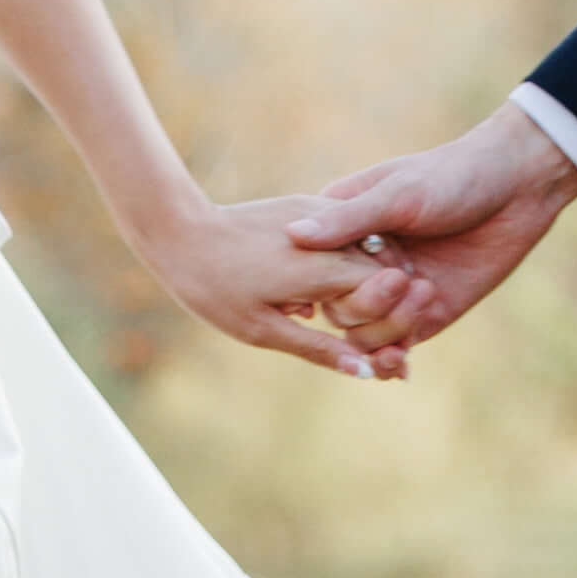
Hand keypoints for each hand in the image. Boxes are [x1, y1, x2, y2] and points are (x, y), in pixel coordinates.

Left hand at [136, 192, 409, 383]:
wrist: (180, 231)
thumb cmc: (215, 288)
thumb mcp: (264, 330)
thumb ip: (320, 349)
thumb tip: (366, 372)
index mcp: (324, 271)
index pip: (389, 294)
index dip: (396, 322)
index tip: (394, 351)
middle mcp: (331, 237)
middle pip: (385, 270)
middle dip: (390, 303)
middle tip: (379, 341)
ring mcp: (321, 213)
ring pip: (368, 248)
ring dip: (370, 280)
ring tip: (336, 313)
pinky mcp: (307, 204)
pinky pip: (345, 232)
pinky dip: (348, 259)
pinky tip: (319, 288)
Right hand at [286, 101, 576, 361]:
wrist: (517, 187)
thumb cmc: (452, 176)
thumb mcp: (397, 194)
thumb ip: (348, 221)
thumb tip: (292, 235)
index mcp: (345, 226)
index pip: (310, 268)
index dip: (319, 283)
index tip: (343, 278)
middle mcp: (363, 263)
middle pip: (336, 307)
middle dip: (364, 304)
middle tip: (401, 279)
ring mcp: (394, 290)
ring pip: (364, 332)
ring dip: (385, 328)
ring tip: (423, 295)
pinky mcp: (427, 311)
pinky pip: (398, 344)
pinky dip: (393, 359)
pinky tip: (400, 363)